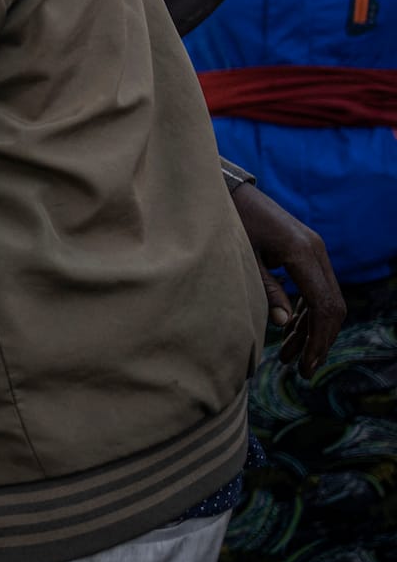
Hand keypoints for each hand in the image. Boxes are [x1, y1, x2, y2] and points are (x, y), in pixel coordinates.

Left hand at [230, 182, 346, 377]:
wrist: (229, 191)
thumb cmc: (229, 222)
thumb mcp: (242, 258)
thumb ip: (264, 290)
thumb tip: (283, 324)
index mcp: (302, 252)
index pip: (323, 305)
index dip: (317, 339)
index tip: (307, 365)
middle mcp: (315, 251)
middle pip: (331, 306)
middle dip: (319, 340)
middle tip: (302, 370)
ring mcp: (313, 251)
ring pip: (324, 299)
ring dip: (310, 330)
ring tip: (289, 358)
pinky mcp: (305, 253)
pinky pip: (314, 289)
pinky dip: (305, 313)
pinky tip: (288, 333)